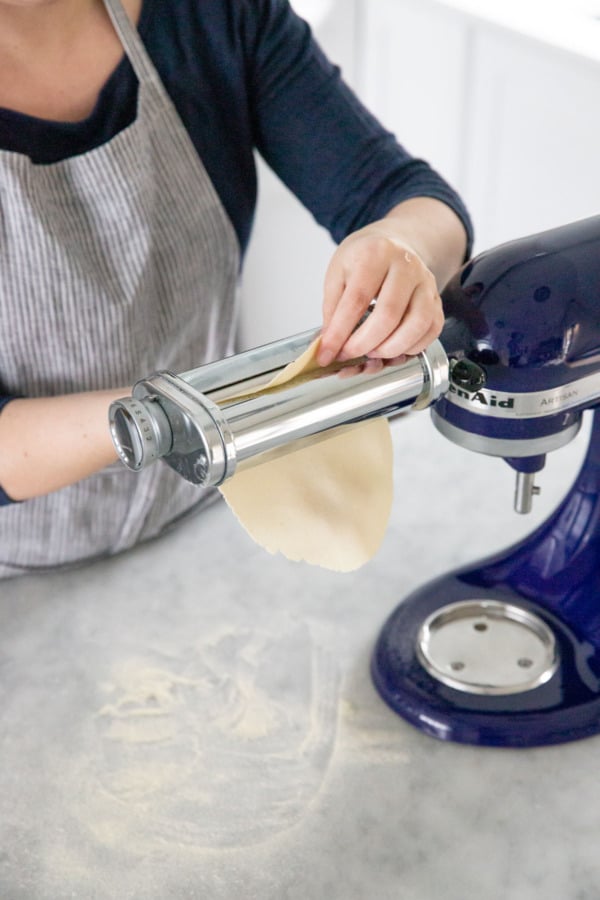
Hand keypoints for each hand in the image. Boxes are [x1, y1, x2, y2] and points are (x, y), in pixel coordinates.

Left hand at [316, 197, 467, 366]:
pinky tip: (394, 348)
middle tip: (348, 354)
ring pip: (416, 325)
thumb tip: (329, 346)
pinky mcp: (437, 299)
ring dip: (391, 349)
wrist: (393, 245)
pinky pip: (431, 330)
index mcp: (376, 253)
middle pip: (389, 314)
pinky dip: (412, 347)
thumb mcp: (337, 275)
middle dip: (364, 344)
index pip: (357, 299)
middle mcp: (406, 265)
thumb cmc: (363, 261)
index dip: (340, 332)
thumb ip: (332, 310)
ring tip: (371, 353)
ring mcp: (426, 283)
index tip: (327, 353)